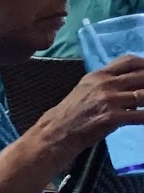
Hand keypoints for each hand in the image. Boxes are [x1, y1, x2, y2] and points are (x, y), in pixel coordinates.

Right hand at [33, 54, 143, 168]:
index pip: (129, 61)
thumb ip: (108, 84)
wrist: (58, 131)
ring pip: (143, 94)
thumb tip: (133, 89)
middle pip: (141, 76)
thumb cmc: (73, 113)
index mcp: (98, 74)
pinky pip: (140, 115)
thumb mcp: (87, 90)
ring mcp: (108, 99)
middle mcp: (105, 83)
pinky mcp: (112, 117)